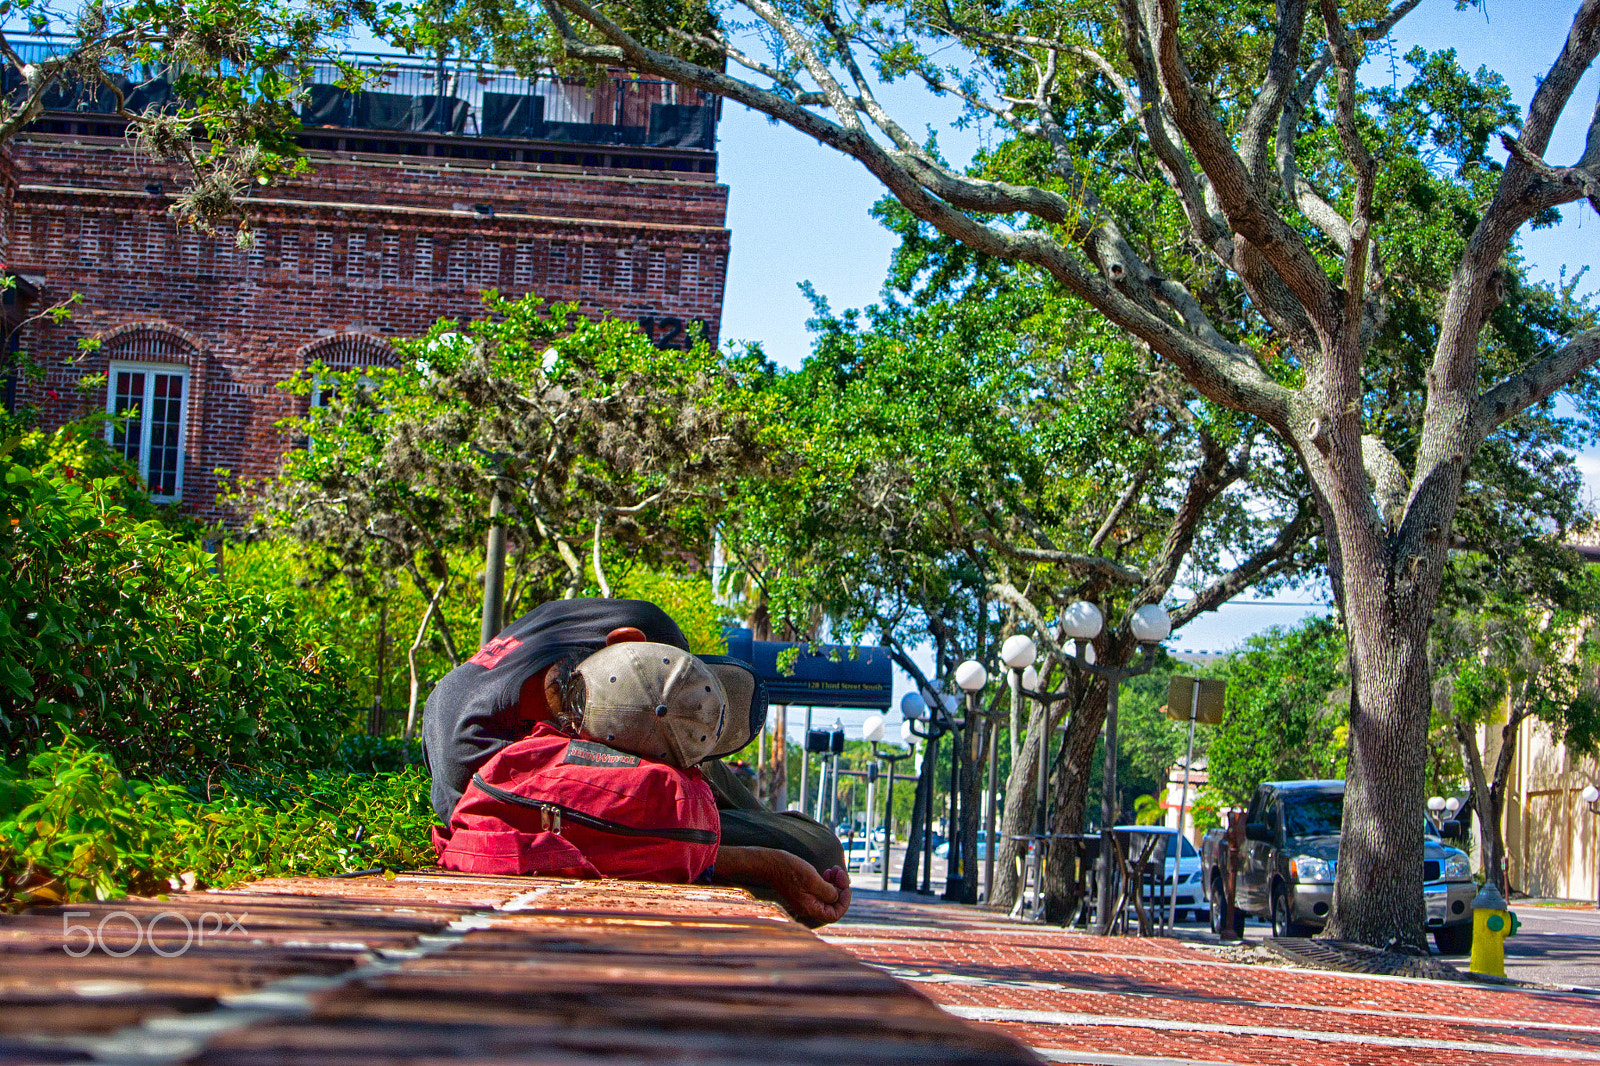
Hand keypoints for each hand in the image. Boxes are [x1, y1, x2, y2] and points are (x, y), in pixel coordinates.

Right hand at [715, 846, 851, 926]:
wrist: (769, 863)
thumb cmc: (789, 870)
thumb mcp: (812, 880)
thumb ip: (827, 892)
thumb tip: (837, 897)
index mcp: (810, 908)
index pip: (834, 914)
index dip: (844, 902)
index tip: (846, 887)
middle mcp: (808, 907)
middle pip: (832, 904)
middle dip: (840, 888)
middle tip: (839, 871)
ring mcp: (805, 899)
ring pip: (828, 896)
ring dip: (835, 883)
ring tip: (834, 869)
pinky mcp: (803, 891)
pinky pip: (821, 891)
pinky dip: (827, 881)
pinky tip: (828, 872)